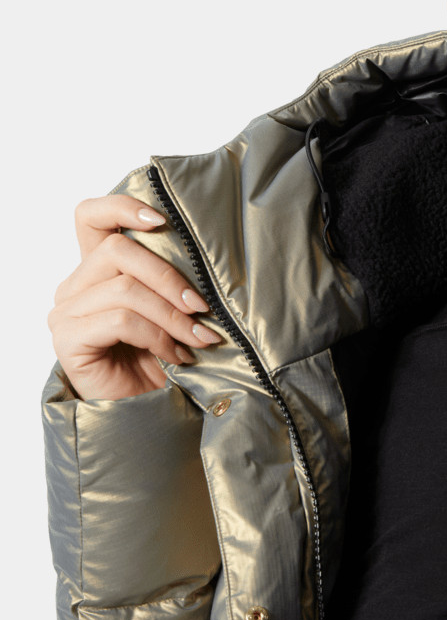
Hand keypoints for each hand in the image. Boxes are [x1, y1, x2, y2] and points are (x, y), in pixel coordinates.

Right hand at [49, 195, 222, 400]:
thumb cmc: (166, 358)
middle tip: (203, 307)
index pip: (91, 216)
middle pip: (117, 250)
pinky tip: (178, 356)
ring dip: (173, 315)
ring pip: (125, 288)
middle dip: (170, 277)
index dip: (123, 207)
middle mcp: (75, 286)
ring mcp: (66, 312)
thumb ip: (173, 278)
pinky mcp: (67, 340)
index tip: (164, 219)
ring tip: (200, 338)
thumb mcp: (174, 308)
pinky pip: (120, 319)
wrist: (152, 413)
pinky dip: (158, 336)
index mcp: (97, 269)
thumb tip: (208, 251)